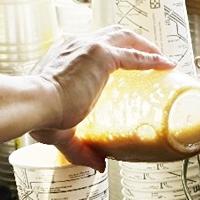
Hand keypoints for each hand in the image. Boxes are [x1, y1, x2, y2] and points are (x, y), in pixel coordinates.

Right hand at [29, 25, 174, 169]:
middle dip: (133, 41)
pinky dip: (152, 58)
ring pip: (124, 37)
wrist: (34, 104)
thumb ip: (80, 148)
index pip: (91, 45)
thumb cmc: (40, 115)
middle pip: (111, 34)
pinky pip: (134, 55)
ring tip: (160, 56)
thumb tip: (98, 165)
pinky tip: (165, 64)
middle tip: (149, 54)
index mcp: (64, 56)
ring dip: (145, 44)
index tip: (123, 62)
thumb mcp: (61, 131)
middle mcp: (77, 45)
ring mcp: (90, 47)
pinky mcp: (102, 56)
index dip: (111, 51)